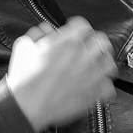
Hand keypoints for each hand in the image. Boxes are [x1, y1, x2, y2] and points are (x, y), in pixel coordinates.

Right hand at [3, 17, 114, 132]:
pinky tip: (91, 87)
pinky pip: (108, 87)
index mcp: (69, 40)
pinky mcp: (95, 94)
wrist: (26, 106)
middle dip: (93, 44)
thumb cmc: (23, 78)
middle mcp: (85, 55)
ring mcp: (93, 75)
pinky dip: (101, 87)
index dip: (76, 29)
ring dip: (101, 64)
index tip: (73, 35)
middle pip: (102, 41)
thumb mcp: (24, 46)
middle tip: (85, 50)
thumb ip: (38, 33)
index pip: (83, 25)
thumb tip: (47, 30)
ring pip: (109, 63)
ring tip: (92, 68)